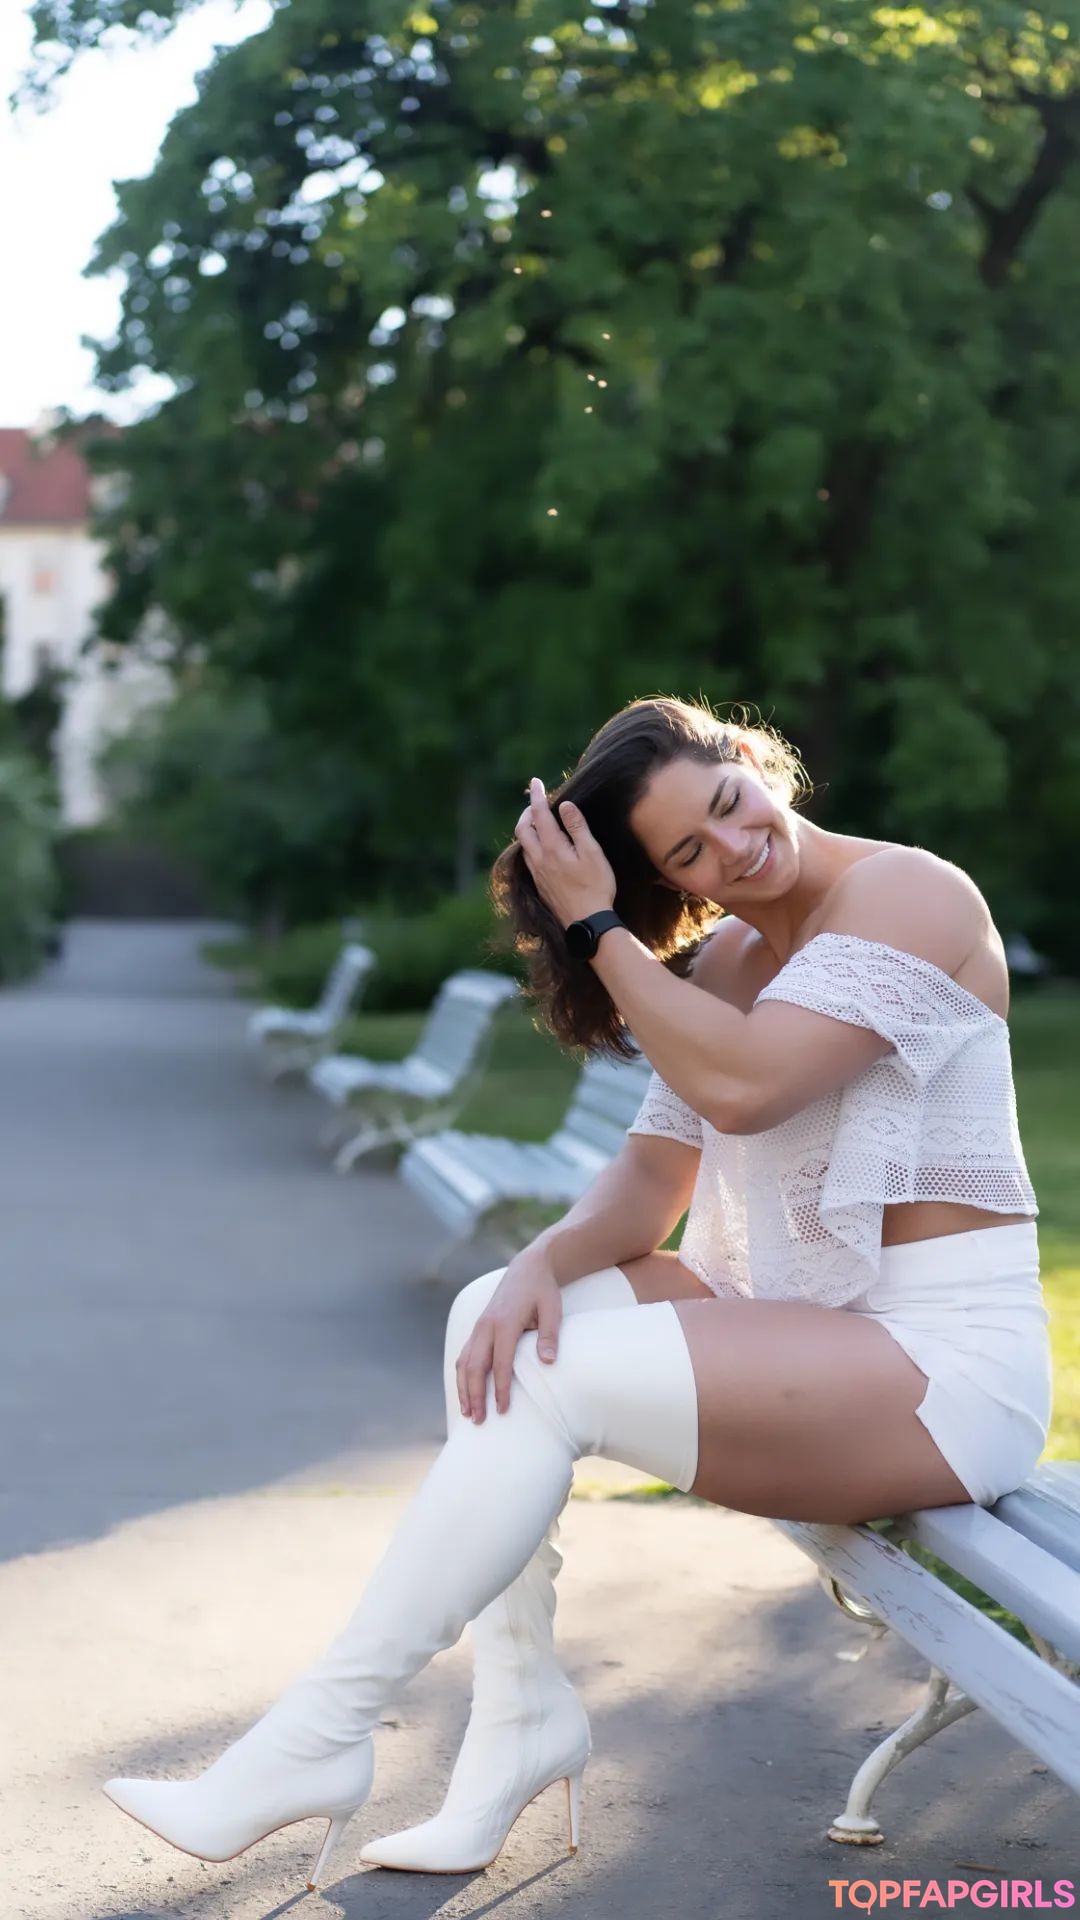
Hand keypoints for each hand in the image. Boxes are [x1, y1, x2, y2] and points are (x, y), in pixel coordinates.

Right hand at [455, 1250, 564, 1422]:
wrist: (527, 1268)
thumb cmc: (542, 1290)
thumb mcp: (552, 1309)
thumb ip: (550, 1335)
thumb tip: (549, 1363)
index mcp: (505, 1322)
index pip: (500, 1362)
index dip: (500, 1388)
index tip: (503, 1410)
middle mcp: (486, 1325)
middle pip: (475, 1366)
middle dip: (475, 1395)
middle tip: (479, 1420)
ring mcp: (479, 1326)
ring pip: (464, 1362)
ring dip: (464, 1389)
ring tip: (467, 1413)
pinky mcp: (477, 1328)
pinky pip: (464, 1355)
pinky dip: (462, 1376)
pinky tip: (465, 1393)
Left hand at [514, 776, 615, 928]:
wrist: (587, 923)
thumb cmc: (596, 887)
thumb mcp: (592, 853)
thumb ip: (577, 828)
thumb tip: (565, 805)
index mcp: (552, 848)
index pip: (539, 815)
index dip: (537, 796)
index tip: (536, 781)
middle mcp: (539, 859)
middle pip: (522, 829)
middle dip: (527, 812)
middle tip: (537, 802)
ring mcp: (537, 874)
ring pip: (523, 845)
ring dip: (527, 829)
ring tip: (537, 822)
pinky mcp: (540, 886)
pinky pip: (528, 859)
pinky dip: (530, 845)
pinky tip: (541, 849)